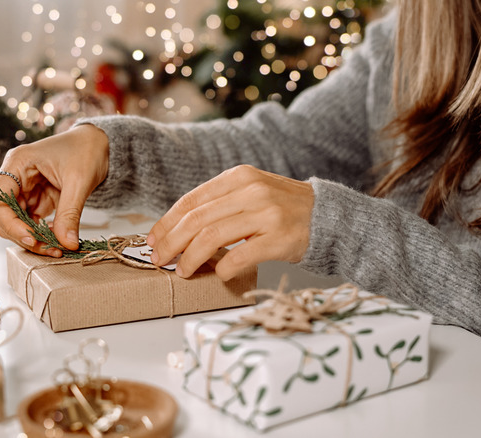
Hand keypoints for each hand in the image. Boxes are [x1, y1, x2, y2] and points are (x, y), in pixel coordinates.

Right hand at [0, 124, 108, 256]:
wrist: (100, 144)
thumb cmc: (87, 149)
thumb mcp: (79, 181)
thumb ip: (69, 214)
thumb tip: (66, 243)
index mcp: (18, 163)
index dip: (10, 223)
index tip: (32, 238)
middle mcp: (17, 177)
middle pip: (6, 215)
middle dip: (25, 235)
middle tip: (50, 248)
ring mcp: (27, 189)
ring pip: (19, 222)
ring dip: (35, 237)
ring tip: (58, 247)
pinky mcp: (38, 198)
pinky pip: (33, 222)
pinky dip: (44, 234)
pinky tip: (59, 239)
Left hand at [147, 165, 313, 279]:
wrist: (327, 217)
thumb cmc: (283, 208)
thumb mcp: (251, 192)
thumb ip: (220, 203)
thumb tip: (178, 229)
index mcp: (239, 177)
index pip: (191, 200)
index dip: (167, 222)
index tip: (153, 239)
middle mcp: (251, 192)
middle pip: (196, 220)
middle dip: (171, 242)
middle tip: (159, 259)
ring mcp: (266, 215)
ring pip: (212, 238)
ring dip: (190, 258)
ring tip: (182, 271)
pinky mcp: (279, 239)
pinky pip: (239, 257)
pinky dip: (223, 269)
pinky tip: (218, 275)